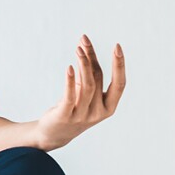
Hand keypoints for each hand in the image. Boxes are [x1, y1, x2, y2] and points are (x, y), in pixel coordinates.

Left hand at [34, 34, 125, 150]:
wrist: (54, 134)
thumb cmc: (73, 109)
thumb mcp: (84, 93)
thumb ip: (87, 74)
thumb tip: (84, 48)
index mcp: (109, 107)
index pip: (120, 84)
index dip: (119, 65)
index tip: (117, 46)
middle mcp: (98, 113)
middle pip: (98, 79)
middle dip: (92, 57)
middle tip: (84, 40)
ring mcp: (82, 116)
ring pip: (87, 85)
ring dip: (83, 64)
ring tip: (78, 48)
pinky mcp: (65, 116)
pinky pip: (69, 97)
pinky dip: (70, 81)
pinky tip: (69, 67)